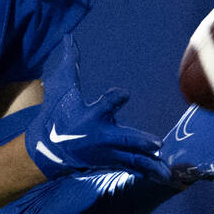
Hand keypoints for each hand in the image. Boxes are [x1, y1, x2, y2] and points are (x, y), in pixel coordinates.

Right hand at [25, 37, 170, 183]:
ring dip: (150, 164)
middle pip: (123, 139)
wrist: (47, 150)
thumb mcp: (60, 90)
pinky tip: (166, 176)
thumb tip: (68, 37)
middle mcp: (100, 137)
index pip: (104, 105)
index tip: (124, 94)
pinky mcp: (112, 162)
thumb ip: (68, 65)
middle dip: (139, 141)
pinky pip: (133, 168)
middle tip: (157, 143)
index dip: (114, 98)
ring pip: (132, 159)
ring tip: (166, 171)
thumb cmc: (57, 115)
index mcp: (90, 116)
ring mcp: (107, 153)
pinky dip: (149, 172)